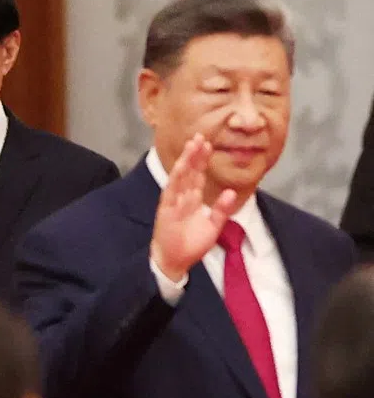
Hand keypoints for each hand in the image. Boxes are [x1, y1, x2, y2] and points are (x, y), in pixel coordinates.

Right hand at [150, 134, 237, 280]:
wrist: (175, 261)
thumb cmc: (191, 245)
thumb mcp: (213, 226)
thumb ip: (222, 209)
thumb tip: (232, 191)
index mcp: (193, 199)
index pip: (198, 175)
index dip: (202, 160)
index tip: (208, 144)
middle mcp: (182, 197)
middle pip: (189, 171)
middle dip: (194, 154)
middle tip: (200, 136)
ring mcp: (173, 202)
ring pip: (181, 176)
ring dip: (186, 160)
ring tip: (192, 145)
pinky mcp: (166, 209)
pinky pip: (172, 191)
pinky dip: (177, 178)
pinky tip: (182, 166)